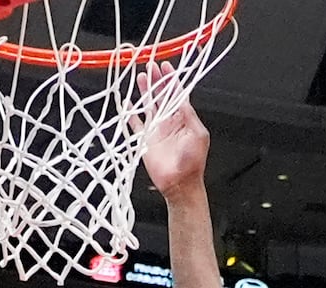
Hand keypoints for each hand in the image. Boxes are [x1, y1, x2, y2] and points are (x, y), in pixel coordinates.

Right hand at [137, 61, 209, 201]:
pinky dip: (131, 113)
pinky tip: (127, 103)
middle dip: (157, 80)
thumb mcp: (198, 133)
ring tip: (141, 76)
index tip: (165, 66)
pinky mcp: (145, 140)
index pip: (177, 94)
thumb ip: (189, 114)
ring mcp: (157, 130)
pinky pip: (136, 123)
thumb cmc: (192, 162)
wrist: (180, 183)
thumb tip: (182, 98)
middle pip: (162, 96)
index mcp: (184, 119)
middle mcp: (170, 121)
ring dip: (145, 91)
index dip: (171, 79)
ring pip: (149, 105)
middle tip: (150, 65)